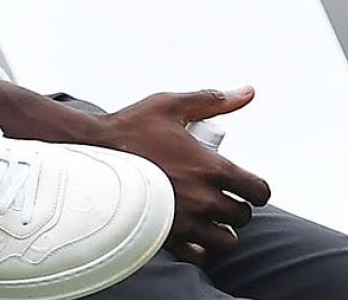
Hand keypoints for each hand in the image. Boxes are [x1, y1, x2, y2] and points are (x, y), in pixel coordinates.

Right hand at [98, 88, 270, 261]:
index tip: (244, 185)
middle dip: (235, 206)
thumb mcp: (171, 106)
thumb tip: (247, 92)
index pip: (257, 190)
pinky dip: (200, 247)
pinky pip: (199, 255)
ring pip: (225, 239)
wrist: (90, 152)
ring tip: (207, 216)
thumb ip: (213, 101)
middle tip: (219, 196)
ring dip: (221, 229)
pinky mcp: (167, 236)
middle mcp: (203, 198)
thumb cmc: (129, 129)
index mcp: (210, 167)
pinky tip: (192, 233)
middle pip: (242, 216)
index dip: (255, 188)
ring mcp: (185, 221)